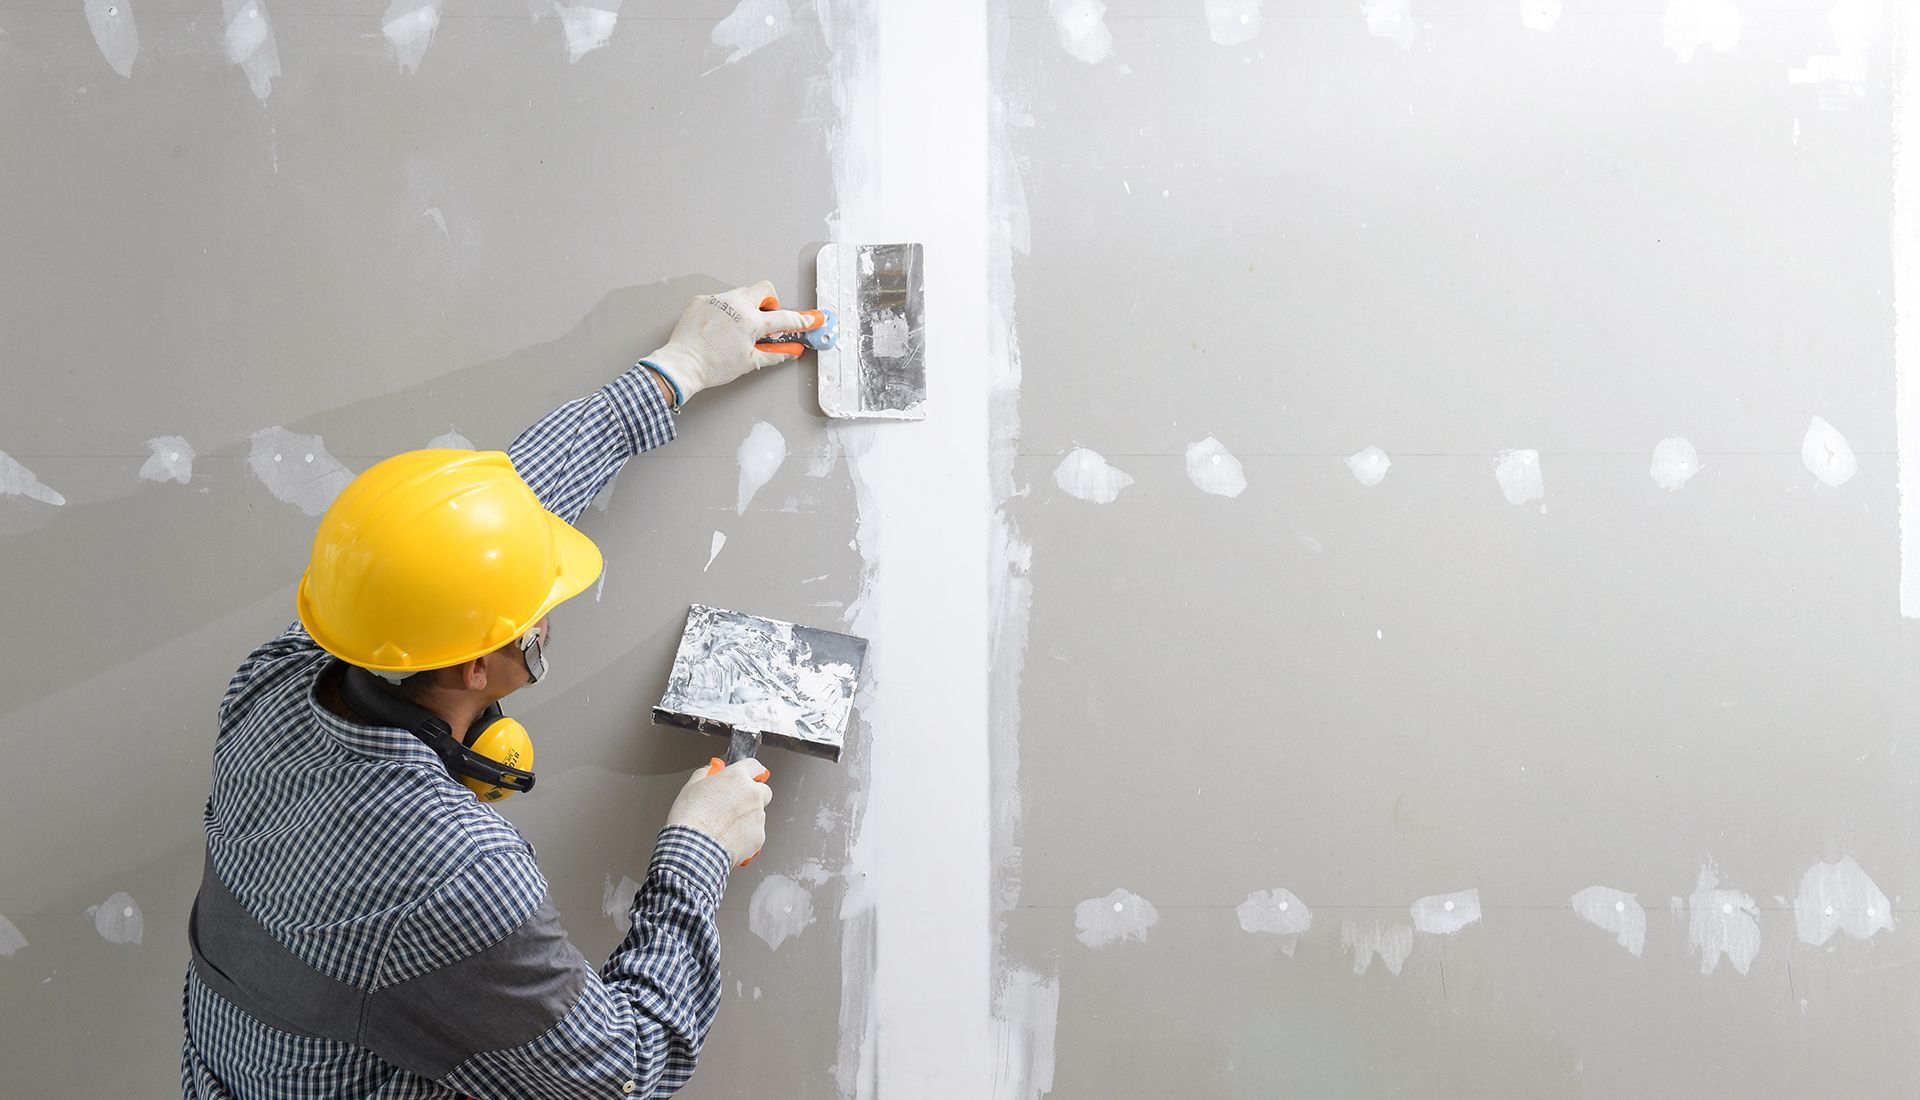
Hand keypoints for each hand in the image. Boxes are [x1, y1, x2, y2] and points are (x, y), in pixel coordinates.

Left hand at [641, 281, 814, 406]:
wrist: (682, 364)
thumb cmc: (712, 366)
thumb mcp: (749, 362)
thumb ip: (774, 353)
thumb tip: (791, 351)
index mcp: (751, 321)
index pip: (785, 318)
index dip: (802, 321)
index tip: (814, 319)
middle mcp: (736, 304)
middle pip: (765, 290)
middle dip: (770, 302)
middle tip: (765, 320)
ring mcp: (718, 300)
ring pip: (741, 293)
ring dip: (746, 307)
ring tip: (737, 328)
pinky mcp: (702, 300)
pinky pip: (720, 299)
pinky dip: (724, 310)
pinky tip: (718, 327)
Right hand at [665, 758, 771, 866]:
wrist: (694, 848)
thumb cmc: (691, 818)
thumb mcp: (691, 787)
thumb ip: (704, 775)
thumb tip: (708, 771)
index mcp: (737, 777)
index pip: (754, 766)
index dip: (750, 771)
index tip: (748, 776)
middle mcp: (752, 794)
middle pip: (763, 790)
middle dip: (753, 795)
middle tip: (735, 803)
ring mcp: (758, 816)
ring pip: (758, 813)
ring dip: (747, 817)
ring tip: (725, 826)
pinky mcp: (759, 836)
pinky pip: (755, 832)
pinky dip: (746, 835)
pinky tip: (728, 838)